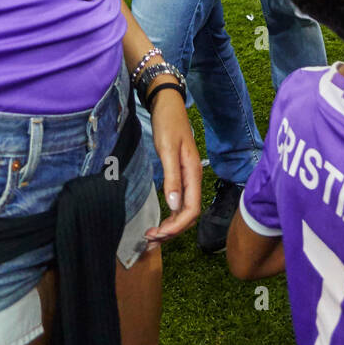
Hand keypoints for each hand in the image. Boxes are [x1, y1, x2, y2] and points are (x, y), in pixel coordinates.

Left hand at [145, 88, 201, 242]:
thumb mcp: (167, 149)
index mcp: (193, 173)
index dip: (176, 227)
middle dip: (172, 231)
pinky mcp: (180, 175)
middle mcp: (193, 178)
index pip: (191, 210)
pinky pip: (179, 202)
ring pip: (184, 211)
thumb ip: (172, 177)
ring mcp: (188, 177)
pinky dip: (170, 215)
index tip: (158, 234)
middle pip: (189, 215)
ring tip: (152, 235)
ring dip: (170, 226)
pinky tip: (160, 220)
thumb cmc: (168, 124)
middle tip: (150, 239)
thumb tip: (174, 206)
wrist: (168, 104)